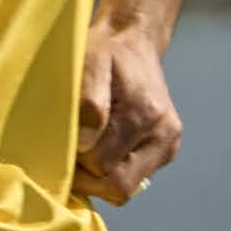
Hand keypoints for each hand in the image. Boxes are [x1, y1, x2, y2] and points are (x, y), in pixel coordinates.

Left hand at [74, 11, 181, 205]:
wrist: (133, 41)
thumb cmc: (105, 52)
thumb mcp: (90, 62)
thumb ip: (88, 101)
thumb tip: (84, 143)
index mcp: (146, 113)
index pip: (101, 165)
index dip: (76, 161)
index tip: (62, 142)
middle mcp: (164, 134)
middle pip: (118, 186)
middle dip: (87, 176)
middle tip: (71, 150)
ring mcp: (168, 145)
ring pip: (125, 189)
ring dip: (99, 178)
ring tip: (86, 148)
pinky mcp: (166, 151)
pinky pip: (133, 181)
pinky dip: (112, 172)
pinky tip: (102, 148)